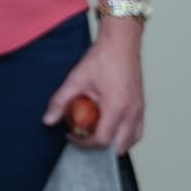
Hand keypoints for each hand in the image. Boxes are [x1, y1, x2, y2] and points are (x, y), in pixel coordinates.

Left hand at [43, 23, 144, 153]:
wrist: (121, 42)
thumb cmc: (102, 58)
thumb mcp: (76, 79)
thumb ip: (61, 101)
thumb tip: (48, 120)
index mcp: (117, 108)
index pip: (102, 140)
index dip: (84, 143)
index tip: (72, 135)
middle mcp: (132, 112)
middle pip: (119, 146)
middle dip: (100, 148)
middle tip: (84, 137)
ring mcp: (140, 110)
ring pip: (132, 140)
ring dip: (115, 143)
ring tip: (96, 133)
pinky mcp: (142, 105)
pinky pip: (138, 130)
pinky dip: (125, 135)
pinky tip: (110, 126)